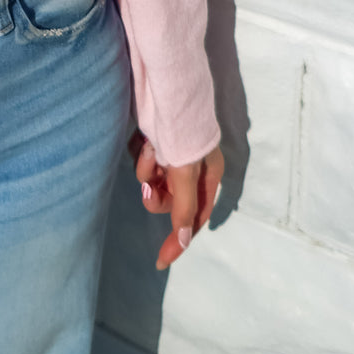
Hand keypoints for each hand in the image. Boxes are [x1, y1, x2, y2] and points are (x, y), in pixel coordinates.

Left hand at [130, 129, 223, 271]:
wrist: (165, 91)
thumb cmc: (182, 131)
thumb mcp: (185, 172)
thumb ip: (184, 208)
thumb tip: (183, 241)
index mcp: (208, 176)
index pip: (194, 218)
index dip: (178, 240)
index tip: (160, 262)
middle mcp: (192, 170)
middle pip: (172, 203)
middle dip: (159, 197)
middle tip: (151, 186)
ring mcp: (173, 158)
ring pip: (156, 186)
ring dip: (149, 175)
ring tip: (150, 155)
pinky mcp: (156, 147)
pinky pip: (147, 167)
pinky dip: (145, 160)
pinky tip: (146, 144)